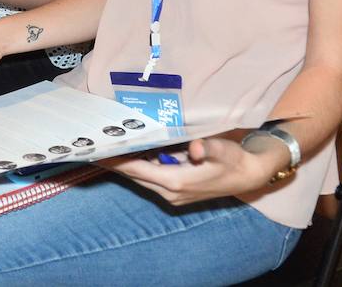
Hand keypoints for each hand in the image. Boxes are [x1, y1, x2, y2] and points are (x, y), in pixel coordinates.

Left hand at [99, 133, 287, 204]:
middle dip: (114, 162)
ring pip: (142, 177)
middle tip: (93, 146)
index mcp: (175, 181)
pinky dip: (139, 166)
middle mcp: (170, 191)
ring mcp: (173, 194)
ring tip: (105, 147)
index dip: (116, 162)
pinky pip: (151, 177)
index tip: (97, 152)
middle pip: (134, 175)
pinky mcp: (177, 191)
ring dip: (125, 165)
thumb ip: (206, 148)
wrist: (248, 176)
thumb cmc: (233, 160)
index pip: (137, 170)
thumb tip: (194, 147)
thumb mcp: (222, 150)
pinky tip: (130, 153)